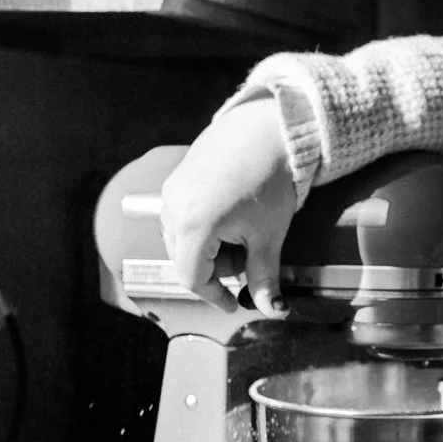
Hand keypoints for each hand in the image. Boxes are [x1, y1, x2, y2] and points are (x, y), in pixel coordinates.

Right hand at [159, 97, 297, 315]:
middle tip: (247, 258)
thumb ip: (264, 278)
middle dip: (215, 271)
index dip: (216, 296)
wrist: (267, 130)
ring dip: (208, 251)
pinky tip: (229, 218)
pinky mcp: (174, 181)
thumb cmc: (270, 178)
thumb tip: (272, 311)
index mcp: (194, 226)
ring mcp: (170, 193)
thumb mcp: (269, 235)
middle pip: (184, 261)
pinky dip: (201, 230)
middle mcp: (173, 210)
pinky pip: (179, 219)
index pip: (193, 278)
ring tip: (241, 234)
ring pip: (180, 242)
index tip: (235, 303)